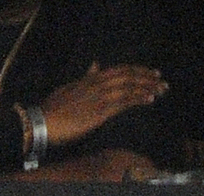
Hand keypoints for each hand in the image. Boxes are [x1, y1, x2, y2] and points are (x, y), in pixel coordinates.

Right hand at [42, 62, 167, 146]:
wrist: (42, 123)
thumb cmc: (51, 109)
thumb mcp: (68, 88)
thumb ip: (84, 77)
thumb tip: (95, 65)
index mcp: (89, 79)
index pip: (118, 70)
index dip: (136, 70)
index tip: (149, 72)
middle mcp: (97, 85)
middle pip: (128, 76)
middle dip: (147, 77)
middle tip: (161, 80)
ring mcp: (99, 97)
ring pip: (129, 87)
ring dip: (148, 87)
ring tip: (161, 89)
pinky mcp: (100, 111)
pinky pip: (124, 102)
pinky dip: (139, 99)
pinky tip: (150, 99)